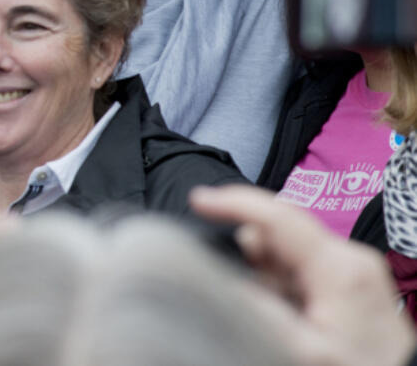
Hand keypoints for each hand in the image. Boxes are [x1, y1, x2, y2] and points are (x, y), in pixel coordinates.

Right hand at [190, 184, 415, 365]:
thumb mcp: (302, 352)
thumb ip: (259, 310)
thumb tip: (224, 278)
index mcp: (339, 268)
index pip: (278, 217)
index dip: (234, 203)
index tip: (197, 200)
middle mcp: (350, 257)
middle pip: (280, 233)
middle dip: (254, 258)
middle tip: (255, 302)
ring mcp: (354, 267)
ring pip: (287, 251)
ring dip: (269, 276)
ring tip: (281, 319)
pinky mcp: (352, 279)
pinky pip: (302, 268)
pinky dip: (284, 286)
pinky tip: (292, 317)